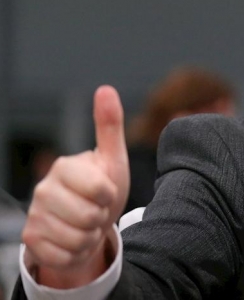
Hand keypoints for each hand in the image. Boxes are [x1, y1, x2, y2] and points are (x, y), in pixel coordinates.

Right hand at [22, 86, 129, 287]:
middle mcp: (43, 189)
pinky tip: (73, 240)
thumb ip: (109, 126)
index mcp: (64, 167)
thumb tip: (105, 89)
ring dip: (90, 236)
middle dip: (101, 217)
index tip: (105, 191)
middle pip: (89, 217)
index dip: (109, 195)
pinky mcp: (30, 241)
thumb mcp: (112, 158)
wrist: (87, 222)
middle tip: (96, 210)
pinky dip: (76, 253)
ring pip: (78, 239)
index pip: (100, 189)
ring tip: (86, 224)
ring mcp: (34, 216)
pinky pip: (65, 256)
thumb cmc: (102, 188)